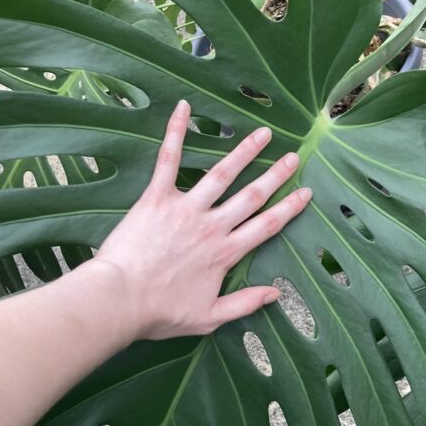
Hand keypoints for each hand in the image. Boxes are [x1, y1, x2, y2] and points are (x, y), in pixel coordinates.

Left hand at [86, 99, 311, 340]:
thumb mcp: (209, 318)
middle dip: (276, 175)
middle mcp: (211, 226)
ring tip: (262, 133)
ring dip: (244, 152)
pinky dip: (176, 132)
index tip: (305, 193)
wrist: (120, 300)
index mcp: (225, 254)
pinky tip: (184, 107)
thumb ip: (245, 304)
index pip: (266, 226)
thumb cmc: (160, 313)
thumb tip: (276, 294)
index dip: (289, 209)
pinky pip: (169, 159)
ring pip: (221, 174)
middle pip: (251, 196)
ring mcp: (185, 208)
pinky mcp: (156, 198)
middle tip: (294, 157)